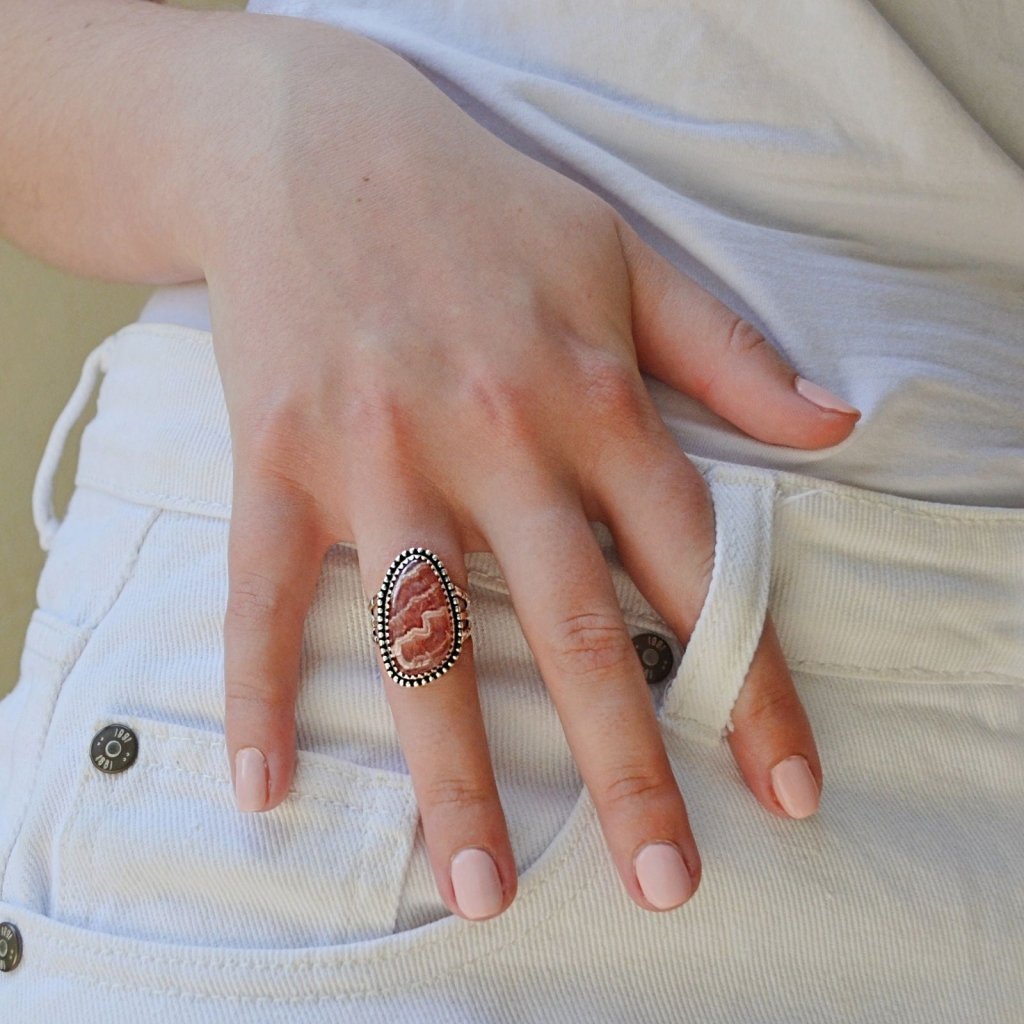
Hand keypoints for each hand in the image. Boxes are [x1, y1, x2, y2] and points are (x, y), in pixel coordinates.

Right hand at [199, 28, 857, 919]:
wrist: (311, 142)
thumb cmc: (479, 204)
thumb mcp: (625, 257)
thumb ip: (730, 353)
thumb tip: (837, 423)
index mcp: (585, 396)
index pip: (693, 560)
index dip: (749, 681)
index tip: (785, 789)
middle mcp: (486, 438)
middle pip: (570, 627)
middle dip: (624, 766)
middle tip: (662, 883)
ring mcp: (371, 455)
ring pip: (421, 635)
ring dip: (452, 772)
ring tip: (482, 884)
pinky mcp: (274, 459)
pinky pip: (263, 592)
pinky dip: (257, 689)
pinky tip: (264, 783)